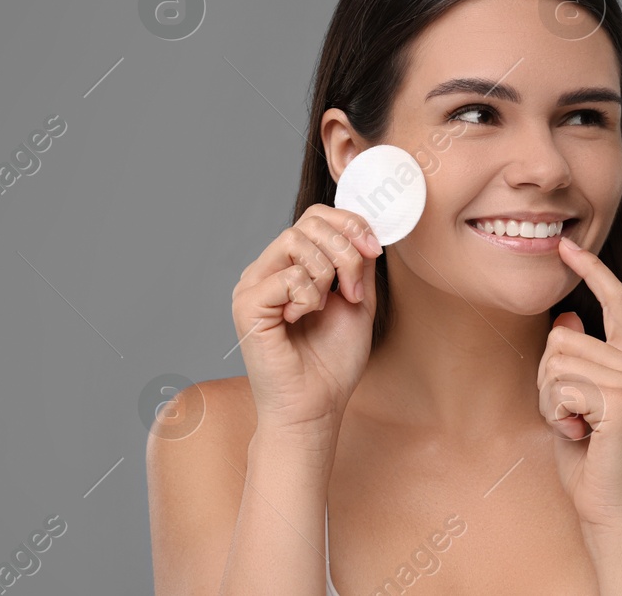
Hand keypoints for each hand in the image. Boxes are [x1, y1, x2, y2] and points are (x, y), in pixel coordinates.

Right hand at [230, 203, 381, 441]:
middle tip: (355, 290)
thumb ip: (360, 261)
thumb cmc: (334, 360)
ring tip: (327, 306)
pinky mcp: (247, 305)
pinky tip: (302, 318)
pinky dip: (308, 295)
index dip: (350, 224)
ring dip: (328, 272)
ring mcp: (253, 285)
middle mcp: (268, 270)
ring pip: (295, 241)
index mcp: (292, 265)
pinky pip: (286, 275)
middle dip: (345, 250)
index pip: (316, 217)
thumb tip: (365, 227)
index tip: (374, 250)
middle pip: (308, 223)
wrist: (316, 404)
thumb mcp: (359, 299)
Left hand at [537, 235, 621, 534]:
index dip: (591, 269)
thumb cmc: (592, 464)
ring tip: (576, 429)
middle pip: (560, 337)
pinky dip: (558, 416)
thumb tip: (567, 316)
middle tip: (569, 417)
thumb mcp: (574, 404)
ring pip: (555, 362)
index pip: (616, 300)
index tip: (566, 246)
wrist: (614, 511)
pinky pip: (561, 387)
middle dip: (546, 379)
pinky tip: (580, 437)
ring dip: (550, 401)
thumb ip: (573, 363)